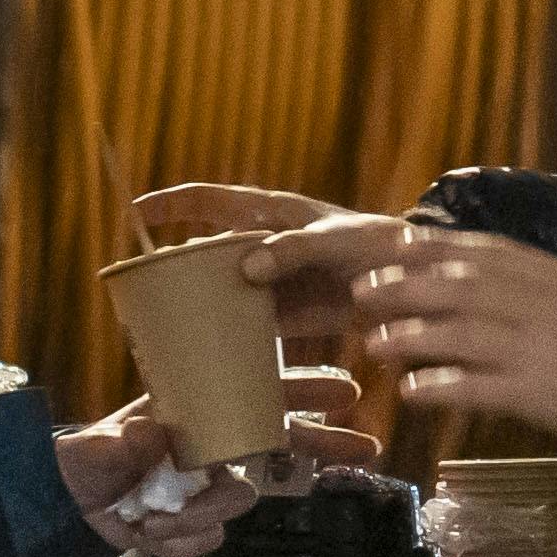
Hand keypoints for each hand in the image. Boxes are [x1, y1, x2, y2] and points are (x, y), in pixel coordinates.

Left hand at [56, 372, 380, 556]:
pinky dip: (180, 541)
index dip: (300, 391)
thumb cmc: (80, 460)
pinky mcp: (197, 524)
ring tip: (155, 519)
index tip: (342, 391)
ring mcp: (207, 487)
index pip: (254, 395)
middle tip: (364, 449)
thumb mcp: (91, 446)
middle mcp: (210, 447)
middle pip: (280, 444)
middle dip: (320, 446)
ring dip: (199, 514)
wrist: (63, 508)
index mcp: (193, 414)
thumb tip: (148, 434)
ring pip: (239, 501)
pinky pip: (211, 538)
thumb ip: (117, 443)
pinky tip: (151, 533)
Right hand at [136, 181, 423, 350]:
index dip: (170, 205)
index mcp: (270, 214)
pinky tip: (221, 355)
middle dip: (179, 271)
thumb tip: (246, 268)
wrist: (422, 283)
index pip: (208, 201)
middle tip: (149, 295)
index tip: (134, 215)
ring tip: (177, 331)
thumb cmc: (380, 245)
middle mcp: (267, 245)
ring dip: (207, 309)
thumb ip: (291, 249)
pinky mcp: (294, 311)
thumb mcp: (336, 240)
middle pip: (208, 254)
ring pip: (227, 292)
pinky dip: (239, 337)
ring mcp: (278, 280)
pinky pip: (254, 324)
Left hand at [343, 233, 556, 455]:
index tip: (392, 246)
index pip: (492, 253)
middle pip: (467, 285)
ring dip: (412, 335)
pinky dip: (443, 386)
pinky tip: (410, 393)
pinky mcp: (552, 395)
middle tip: (361, 292)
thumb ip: (550, 300)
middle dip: (408, 285)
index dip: (436, 248)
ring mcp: (554, 349)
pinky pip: (484, 386)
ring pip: (466, 332)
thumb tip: (492, 292)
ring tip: (372, 344)